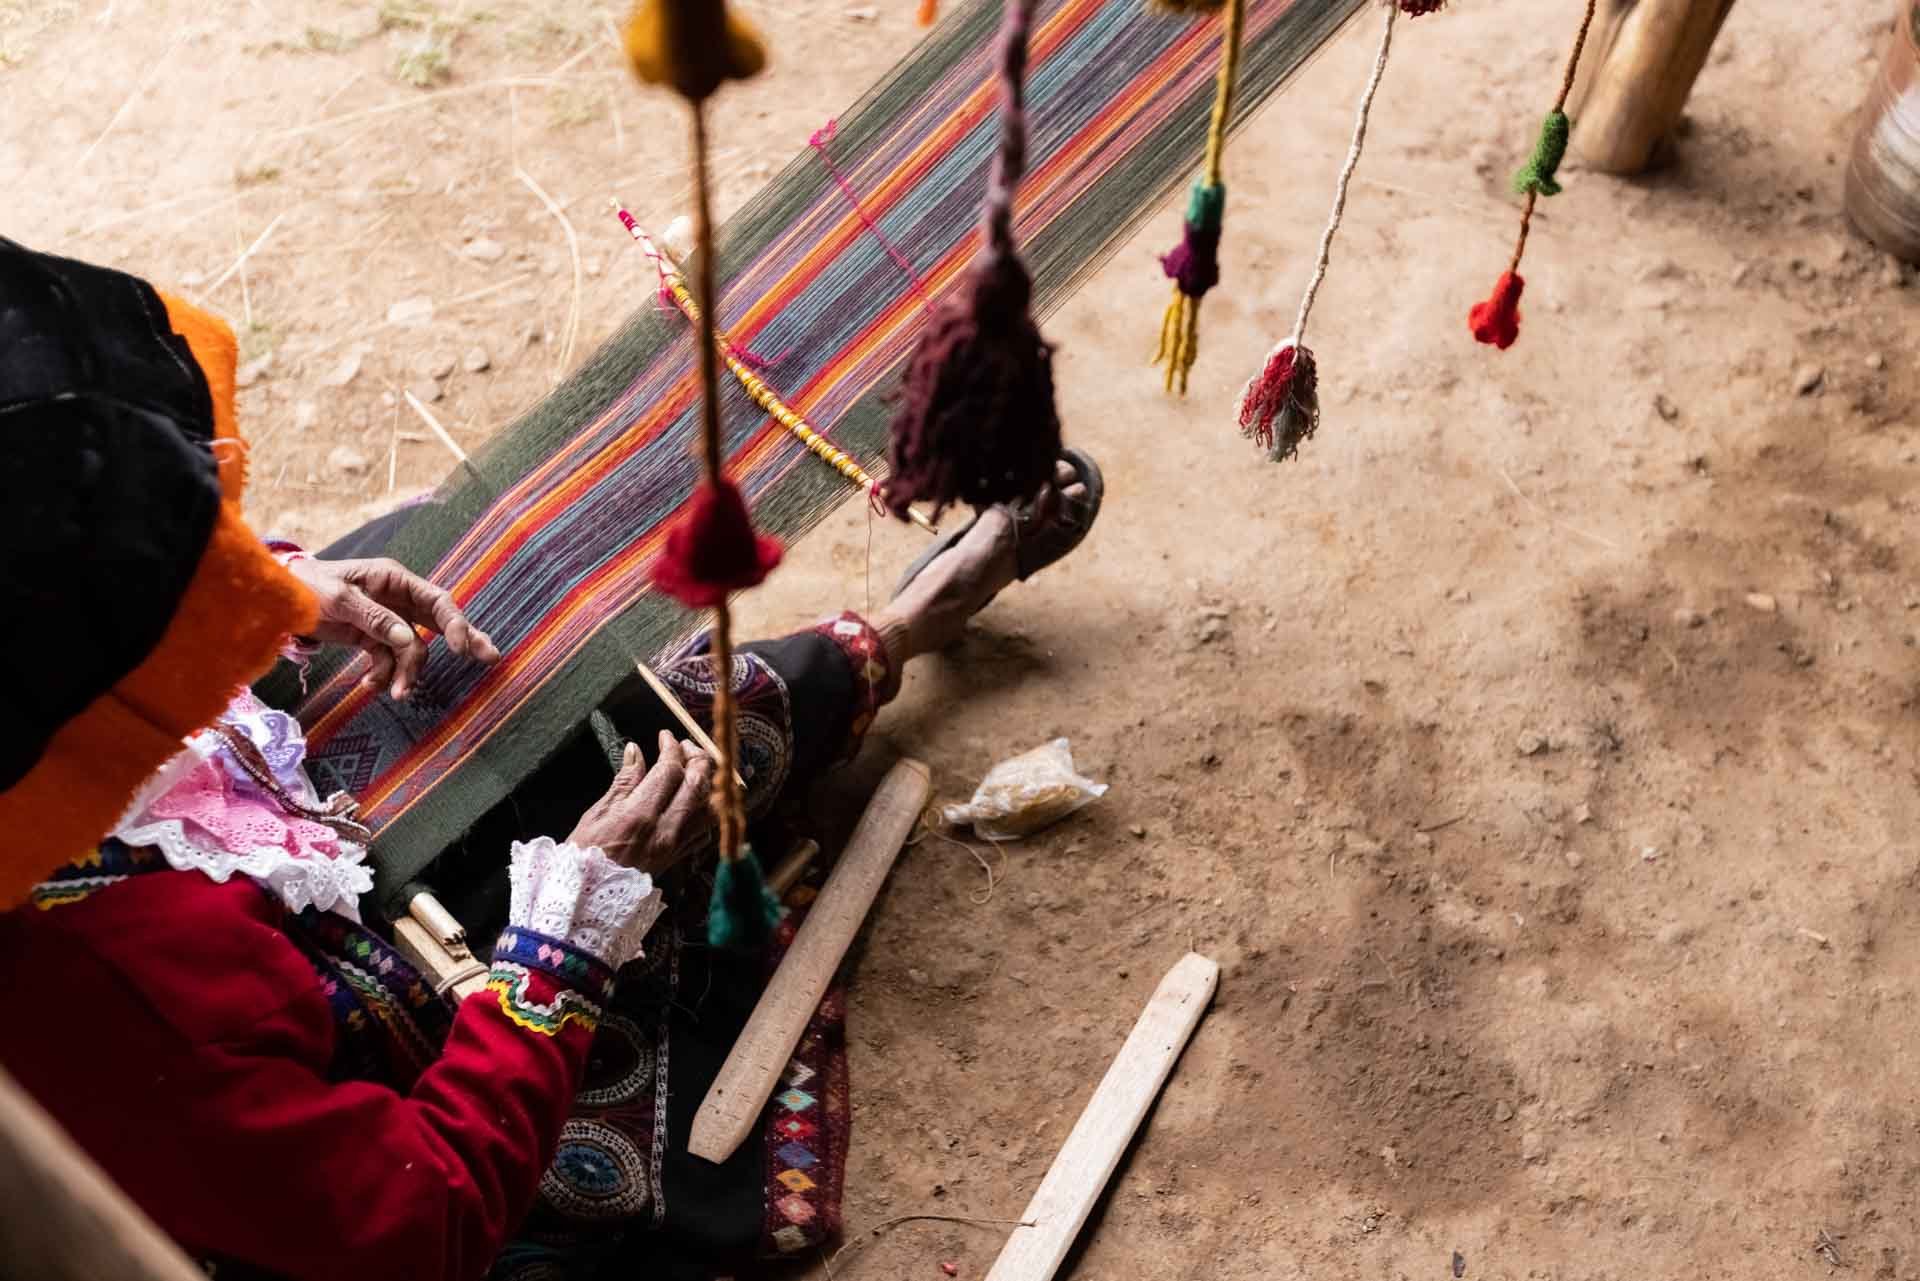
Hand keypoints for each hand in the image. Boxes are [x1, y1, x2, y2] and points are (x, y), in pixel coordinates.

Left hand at [286, 556, 498, 698]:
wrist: (277, 598)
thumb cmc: (306, 586)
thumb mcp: (338, 598)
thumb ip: (374, 618)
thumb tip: (407, 639)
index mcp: (394, 580)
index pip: (436, 600)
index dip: (455, 623)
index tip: (461, 648)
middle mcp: (397, 599)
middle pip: (439, 622)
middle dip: (463, 641)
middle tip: (490, 658)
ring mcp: (386, 621)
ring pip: (413, 650)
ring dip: (408, 673)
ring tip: (398, 694)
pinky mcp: (371, 639)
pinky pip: (388, 661)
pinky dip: (382, 675)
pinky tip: (368, 685)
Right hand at [567, 732, 715, 873]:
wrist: (587, 901)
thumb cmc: (584, 857)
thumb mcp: (596, 814)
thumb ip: (623, 781)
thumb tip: (635, 751)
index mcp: (640, 815)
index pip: (670, 770)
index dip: (671, 747)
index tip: (665, 737)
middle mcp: (665, 830)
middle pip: (698, 783)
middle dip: (696, 757)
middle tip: (684, 746)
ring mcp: (676, 845)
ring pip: (709, 806)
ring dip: (707, 782)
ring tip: (695, 768)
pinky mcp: (679, 857)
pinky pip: (705, 829)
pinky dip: (706, 809)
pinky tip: (696, 800)